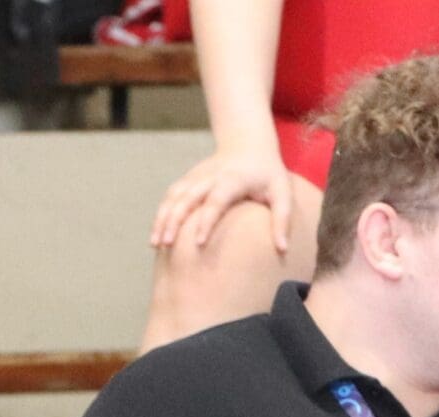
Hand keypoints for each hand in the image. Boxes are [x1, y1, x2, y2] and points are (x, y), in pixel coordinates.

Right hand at [151, 143, 292, 253]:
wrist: (248, 144)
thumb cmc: (268, 174)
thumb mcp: (282, 193)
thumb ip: (282, 220)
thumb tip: (282, 250)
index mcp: (234, 179)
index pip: (217, 199)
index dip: (206, 220)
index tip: (198, 243)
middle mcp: (211, 176)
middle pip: (188, 197)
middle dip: (174, 220)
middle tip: (166, 245)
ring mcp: (196, 176)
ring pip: (174, 196)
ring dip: (162, 218)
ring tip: (155, 244)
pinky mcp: (188, 180)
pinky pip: (171, 196)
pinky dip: (161, 214)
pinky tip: (156, 235)